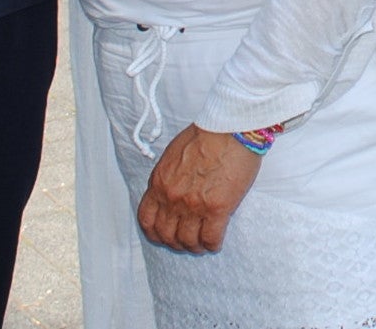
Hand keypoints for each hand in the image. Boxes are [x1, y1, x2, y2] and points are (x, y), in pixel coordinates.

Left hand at [138, 125, 262, 253]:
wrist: (229, 129)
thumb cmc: (206, 134)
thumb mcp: (173, 155)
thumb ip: (168, 177)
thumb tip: (172, 190)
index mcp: (159, 183)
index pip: (147, 219)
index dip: (155, 233)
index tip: (163, 235)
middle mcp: (172, 198)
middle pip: (166, 235)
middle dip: (175, 243)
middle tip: (185, 243)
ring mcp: (194, 205)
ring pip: (188, 241)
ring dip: (194, 247)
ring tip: (201, 245)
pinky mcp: (217, 208)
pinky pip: (210, 238)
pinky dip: (212, 245)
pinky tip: (215, 242)